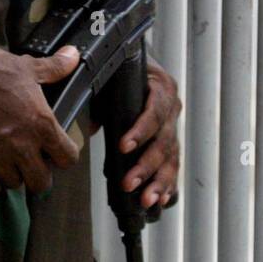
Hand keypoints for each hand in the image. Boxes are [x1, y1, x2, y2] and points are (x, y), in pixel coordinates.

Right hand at [0, 44, 81, 197]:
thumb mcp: (28, 66)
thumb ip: (55, 67)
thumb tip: (74, 56)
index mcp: (41, 124)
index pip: (67, 159)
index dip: (64, 154)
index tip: (57, 150)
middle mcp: (22, 146)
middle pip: (42, 183)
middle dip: (39, 173)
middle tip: (32, 160)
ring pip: (14, 184)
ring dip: (13, 175)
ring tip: (9, 161)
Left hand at [111, 54, 180, 210]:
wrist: (140, 62)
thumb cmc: (125, 70)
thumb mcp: (114, 77)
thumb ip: (103, 98)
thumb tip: (88, 126)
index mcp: (162, 86)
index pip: (154, 111)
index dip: (140, 130)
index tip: (124, 146)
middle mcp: (172, 107)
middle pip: (163, 140)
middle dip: (146, 165)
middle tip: (129, 182)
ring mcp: (173, 125)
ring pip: (170, 157)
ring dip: (158, 181)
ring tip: (146, 199)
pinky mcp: (171, 141)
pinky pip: (173, 164)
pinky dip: (168, 183)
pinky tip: (161, 198)